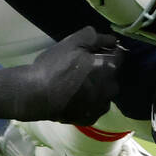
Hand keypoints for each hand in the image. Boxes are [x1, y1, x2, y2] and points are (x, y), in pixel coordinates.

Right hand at [0, 26, 122, 123]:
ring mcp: (101, 106)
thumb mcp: (72, 43)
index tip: (95, 49)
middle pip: (112, 74)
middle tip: (83, 66)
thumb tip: (111, 39)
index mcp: (110, 68)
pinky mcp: (90, 118)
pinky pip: (95, 106)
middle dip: (103, 69)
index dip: (108, 50)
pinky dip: (89, 101)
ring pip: (105, 91)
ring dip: (97, 86)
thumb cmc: (55, 67)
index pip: (119, 54)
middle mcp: (111, 89)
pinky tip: (76, 96)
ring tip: (78, 83)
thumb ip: (94, 37)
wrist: (36, 95)